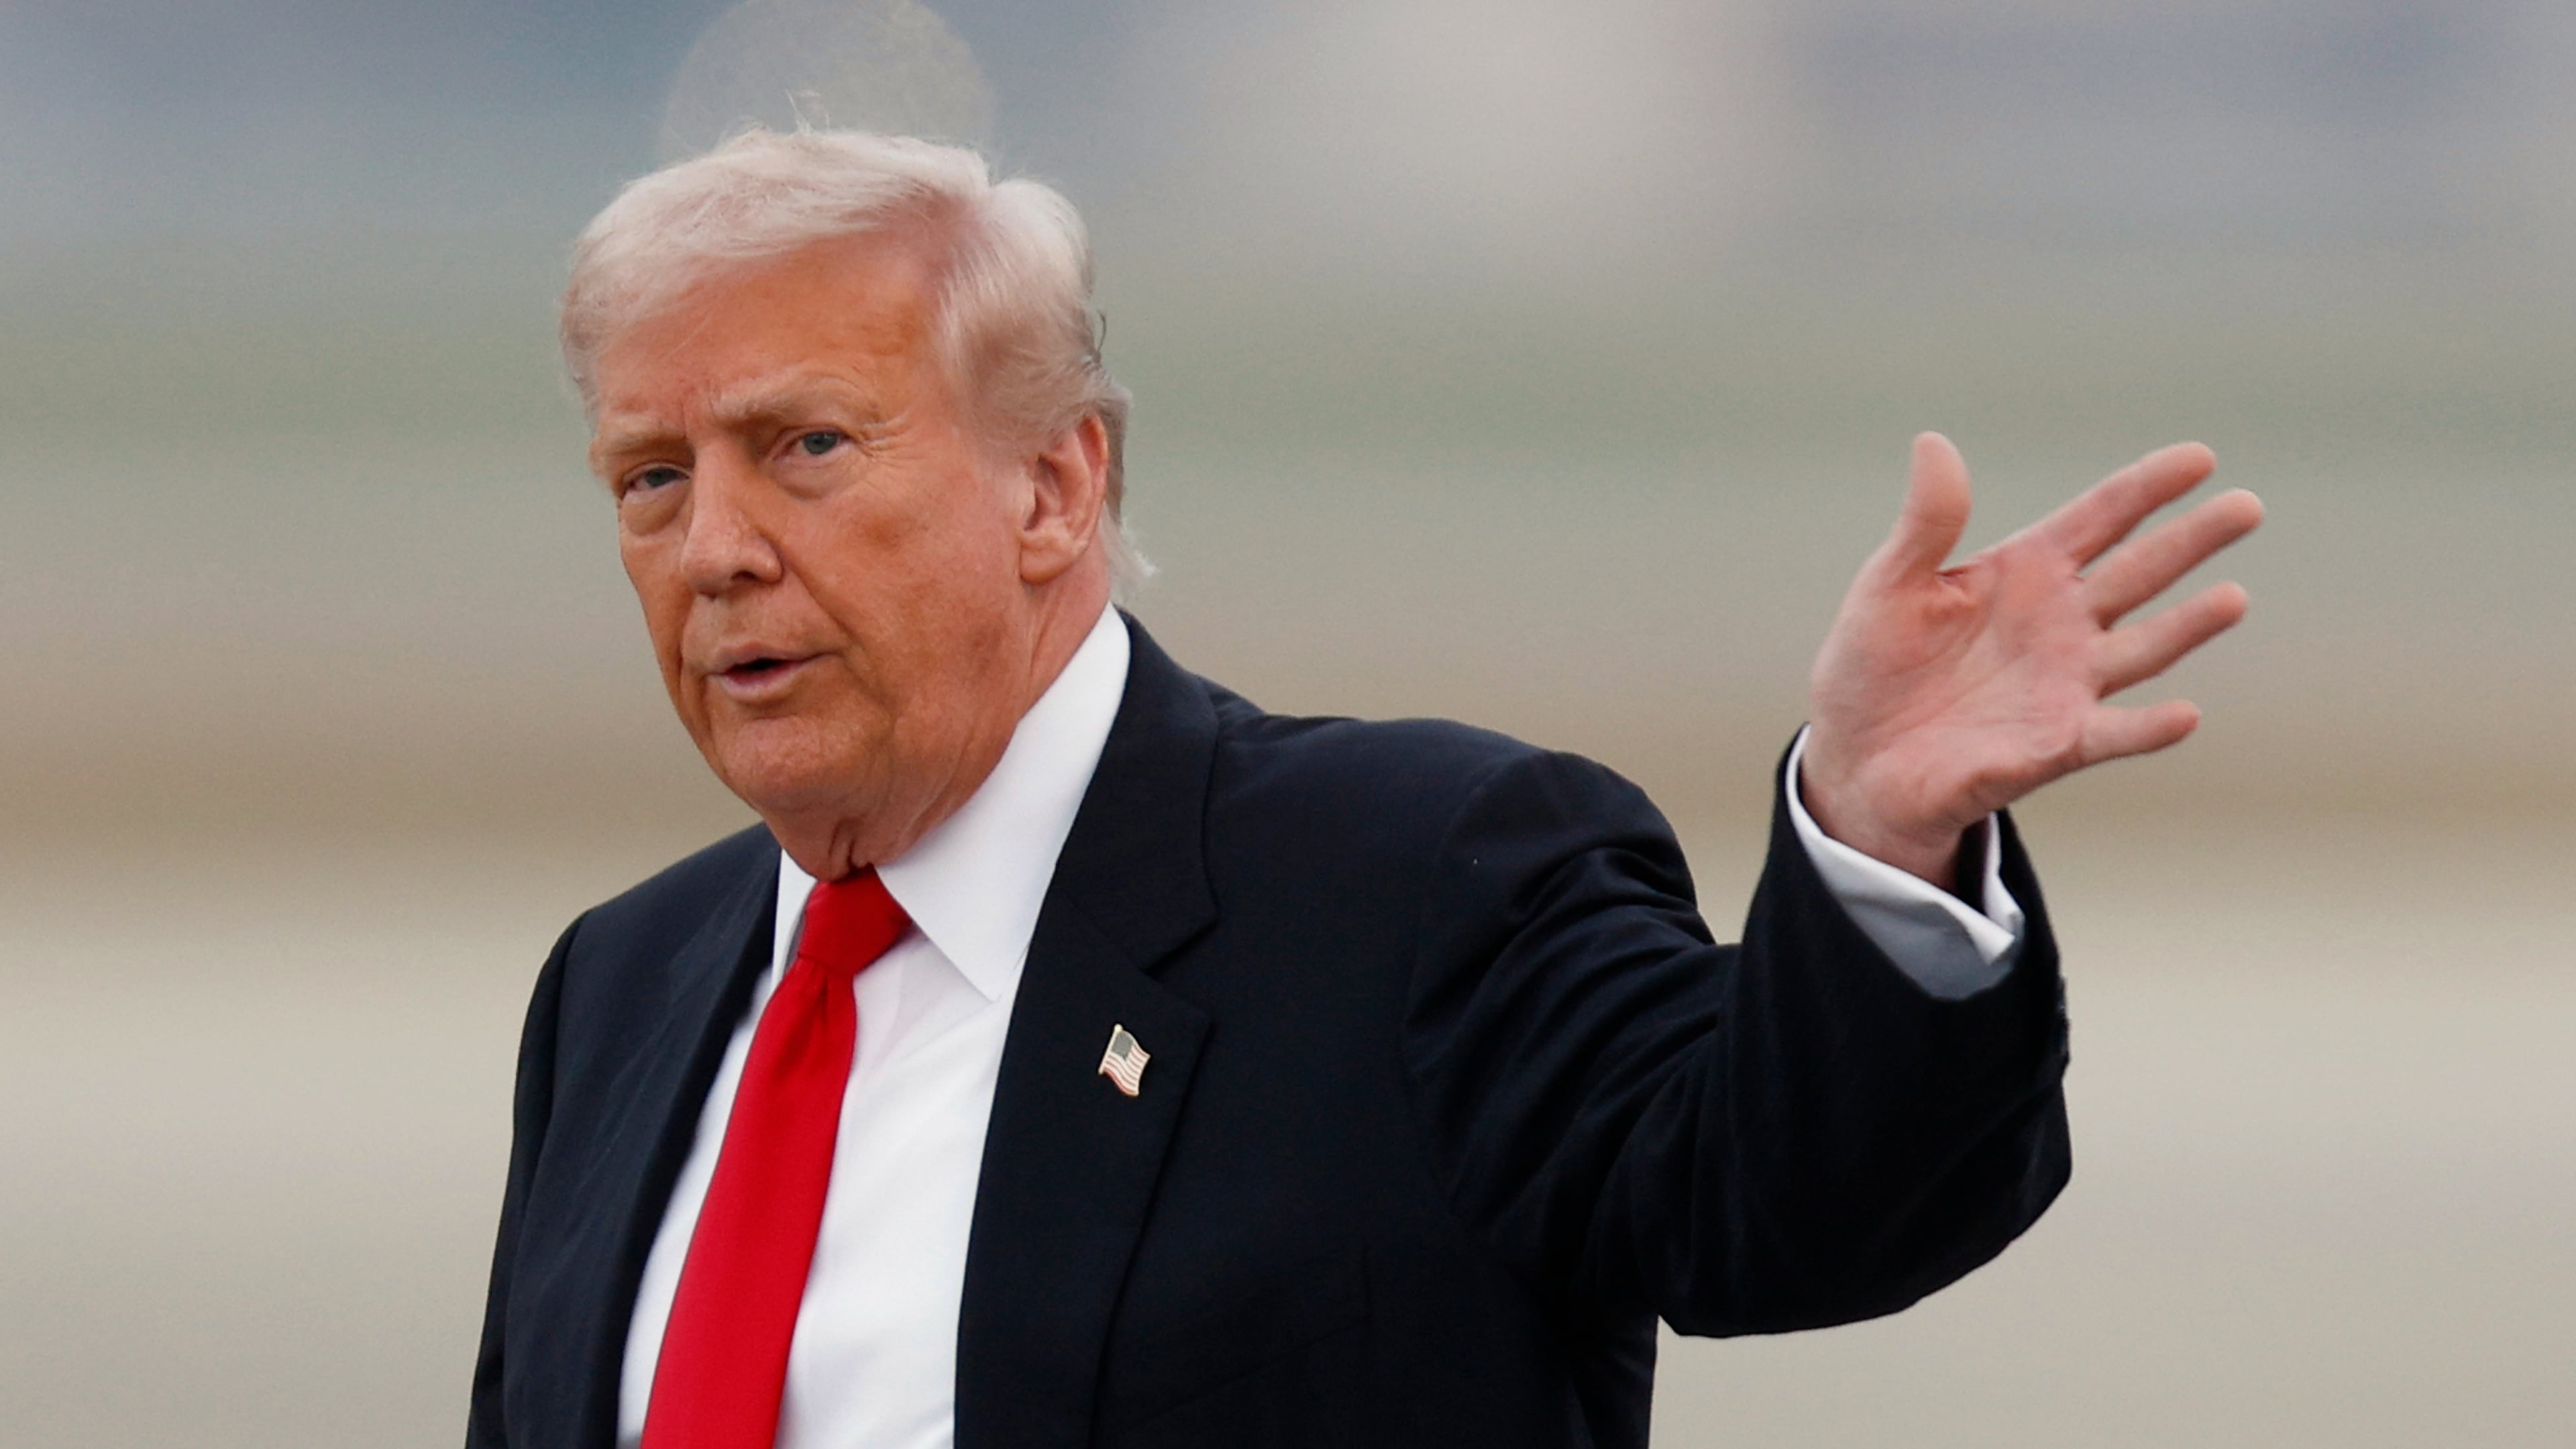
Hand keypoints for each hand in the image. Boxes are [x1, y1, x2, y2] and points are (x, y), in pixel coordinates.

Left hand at [1800, 434, 2263, 887]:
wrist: (1856, 759)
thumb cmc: (1875, 666)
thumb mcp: (1889, 585)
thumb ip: (1926, 523)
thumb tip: (1934, 442)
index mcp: (2026, 573)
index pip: (2099, 519)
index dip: (2146, 488)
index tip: (2201, 457)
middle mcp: (2060, 624)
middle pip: (2139, 573)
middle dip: (2191, 541)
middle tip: (2247, 506)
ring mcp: (2064, 685)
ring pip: (2142, 649)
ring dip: (2187, 627)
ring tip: (2233, 598)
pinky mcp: (2053, 746)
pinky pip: (2112, 735)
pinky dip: (2148, 728)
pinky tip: (2184, 714)